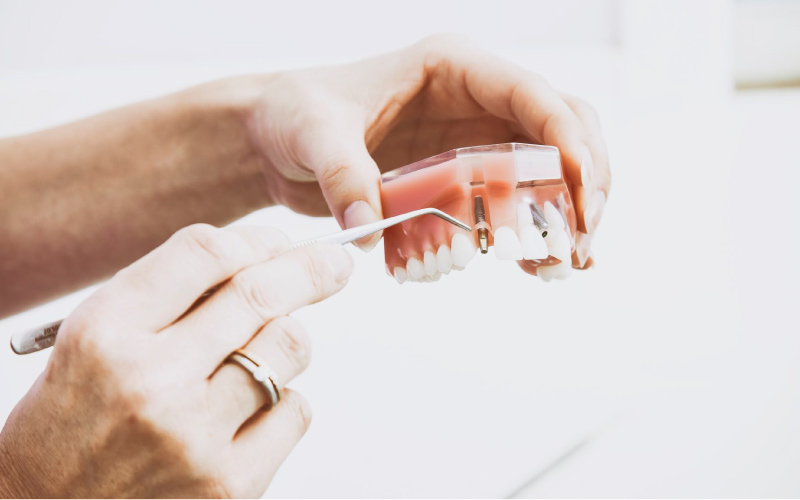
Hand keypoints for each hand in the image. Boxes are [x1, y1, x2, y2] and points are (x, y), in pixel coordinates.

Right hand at [0, 224, 352, 497]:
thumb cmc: (74, 418)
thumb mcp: (96, 338)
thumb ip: (170, 295)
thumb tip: (262, 257)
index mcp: (107, 332)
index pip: (204, 254)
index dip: (255, 240)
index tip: (279, 242)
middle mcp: (150, 382)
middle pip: (259, 295)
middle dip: (310, 269)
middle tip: (334, 263)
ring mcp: (194, 436)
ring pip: (288, 348)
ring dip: (286, 341)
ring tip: (259, 354)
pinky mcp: (229, 484)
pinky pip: (296, 410)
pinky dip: (285, 401)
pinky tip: (249, 412)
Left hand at [245, 34, 609, 259]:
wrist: (277, 140)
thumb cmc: (296, 114)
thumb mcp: (313, 133)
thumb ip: (342, 173)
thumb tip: (367, 226)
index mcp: (454, 70)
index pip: (532, 95)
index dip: (567, 139)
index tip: (580, 192)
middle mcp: (476, 102)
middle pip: (562, 129)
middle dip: (583, 181)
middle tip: (579, 238)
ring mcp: (475, 141)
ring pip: (549, 169)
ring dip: (567, 214)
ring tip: (568, 263)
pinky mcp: (463, 179)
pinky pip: (516, 202)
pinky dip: (535, 232)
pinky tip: (541, 267)